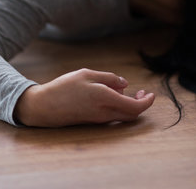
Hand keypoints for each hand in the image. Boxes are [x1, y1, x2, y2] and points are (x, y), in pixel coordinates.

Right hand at [15, 68, 154, 126]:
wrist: (44, 107)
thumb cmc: (63, 88)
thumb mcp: (86, 74)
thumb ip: (108, 78)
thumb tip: (125, 85)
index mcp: (105, 98)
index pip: (135, 107)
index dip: (147, 102)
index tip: (151, 94)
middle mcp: (104, 113)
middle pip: (131, 115)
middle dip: (140, 104)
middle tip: (142, 93)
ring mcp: (98, 119)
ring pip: (122, 116)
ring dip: (129, 105)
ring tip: (123, 91)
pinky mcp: (92, 121)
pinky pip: (112, 116)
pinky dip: (118, 107)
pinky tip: (110, 96)